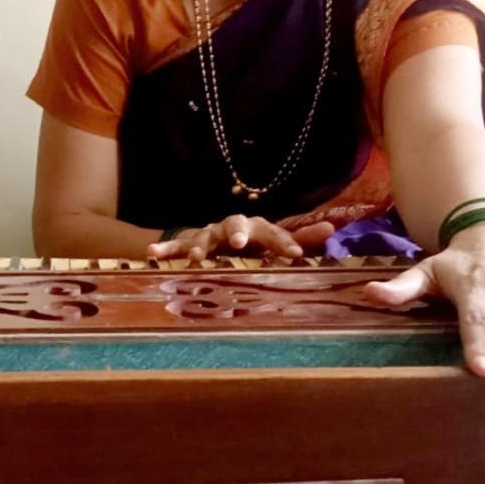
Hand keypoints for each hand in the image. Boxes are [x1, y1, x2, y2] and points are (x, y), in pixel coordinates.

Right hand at [146, 215, 337, 261]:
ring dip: (201, 246)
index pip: (274, 231)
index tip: (295, 255)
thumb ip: (302, 237)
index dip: (284, 242)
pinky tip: (151, 253)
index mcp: (258, 228)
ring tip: (199, 259)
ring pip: (204, 236)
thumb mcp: (276, 240)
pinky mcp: (187, 243)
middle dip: (238, 232)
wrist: (215, 237)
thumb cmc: (252, 242)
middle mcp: (232, 227)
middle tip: (240, 244)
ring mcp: (208, 234)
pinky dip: (164, 249)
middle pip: (235, 224)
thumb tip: (332, 228)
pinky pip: (174, 245)